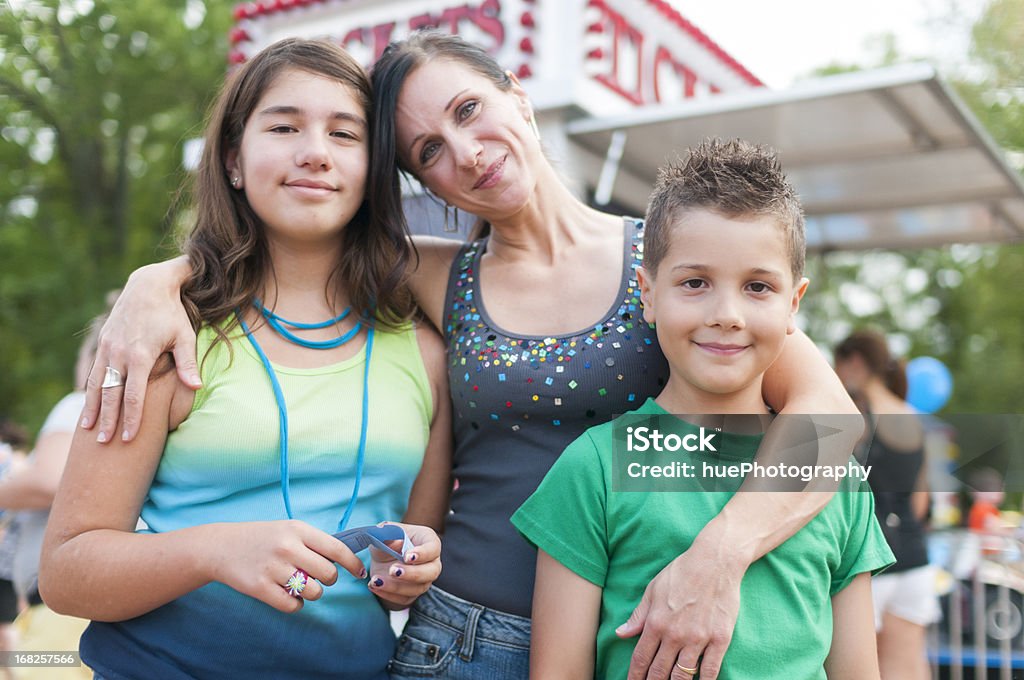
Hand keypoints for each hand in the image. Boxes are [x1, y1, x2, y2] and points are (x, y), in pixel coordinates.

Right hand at [81, 257, 197, 442]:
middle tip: (104, 444)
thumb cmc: (172, 314)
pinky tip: (87, 407)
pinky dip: (88, 392)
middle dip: (108, 420)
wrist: (148, 286)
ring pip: (96, 385)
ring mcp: (108, 348)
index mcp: (141, 355)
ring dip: (92, 409)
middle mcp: (119, 354)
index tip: (130, 438)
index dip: (132, 418)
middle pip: (111, 394)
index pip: (135, 395)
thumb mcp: (184, 335)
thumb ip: (187, 363)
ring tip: (88, 432)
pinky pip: (93, 373)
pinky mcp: (102, 344)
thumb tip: (196, 387)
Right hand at [204, 520, 366, 613]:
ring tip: (300, 585)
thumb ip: (314, 542)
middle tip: (318, 577)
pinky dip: (296, 604)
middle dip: (329, 579)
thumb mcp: (288, 529)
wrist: (221, 547)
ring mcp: (274, 568)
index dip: (353, 564)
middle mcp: (288, 547)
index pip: (336, 549)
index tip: (359, 573)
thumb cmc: (262, 539)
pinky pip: (293, 605)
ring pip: (314, 592)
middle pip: (328, 574)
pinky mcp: (260, 588)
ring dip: (312, 593)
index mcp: (298, 530)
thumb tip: (346, 556)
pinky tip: (288, 594)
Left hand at [366, 522, 441, 607]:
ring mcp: (424, 580)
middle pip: (431, 572)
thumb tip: (397, 543)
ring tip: (376, 580)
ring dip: (396, 587)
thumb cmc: (388, 539)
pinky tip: (374, 585)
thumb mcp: (385, 532)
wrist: (382, 555)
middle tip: (392, 571)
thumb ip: (389, 535)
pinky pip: (404, 599)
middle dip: (412, 573)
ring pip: (417, 588)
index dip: (423, 554)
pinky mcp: (413, 593)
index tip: (407, 556)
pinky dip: (388, 594)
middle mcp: (431, 562)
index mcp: (428, 541)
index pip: (433, 548)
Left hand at [617, 540, 745, 679]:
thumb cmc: (682, 572)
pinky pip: (710, 670)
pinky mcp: (720, 639)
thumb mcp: (653, 589)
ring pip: (682, 676)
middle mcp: (675, 634)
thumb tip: (621, 633)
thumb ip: (638, 615)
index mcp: (656, 622)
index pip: (641, 658)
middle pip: (659, 672)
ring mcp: (698, 638)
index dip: (635, 676)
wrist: (715, 561)